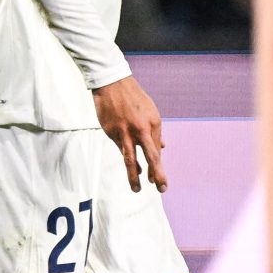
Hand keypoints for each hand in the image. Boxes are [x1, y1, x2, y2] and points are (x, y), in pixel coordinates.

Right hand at [94, 75, 166, 191]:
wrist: (111, 83)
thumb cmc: (133, 98)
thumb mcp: (151, 112)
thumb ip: (155, 132)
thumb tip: (162, 147)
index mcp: (153, 124)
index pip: (157, 151)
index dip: (158, 168)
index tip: (160, 182)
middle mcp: (140, 129)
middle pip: (150, 157)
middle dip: (157, 174)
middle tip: (161, 189)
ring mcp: (124, 131)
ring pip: (130, 159)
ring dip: (134, 176)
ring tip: (137, 189)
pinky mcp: (109, 131)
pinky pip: (118, 146)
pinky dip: (123, 154)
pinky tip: (126, 159)